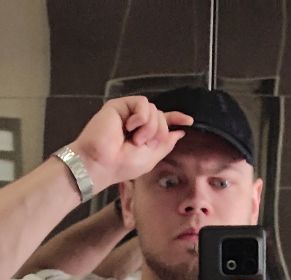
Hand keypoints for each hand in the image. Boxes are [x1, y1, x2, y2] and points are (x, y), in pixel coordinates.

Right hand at [72, 97, 192, 191]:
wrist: (101, 163)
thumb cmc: (122, 165)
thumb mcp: (150, 158)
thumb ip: (165, 145)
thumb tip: (179, 133)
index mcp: (144, 135)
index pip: (162, 122)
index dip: (176, 119)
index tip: (189, 121)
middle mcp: (137, 122)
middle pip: (161, 117)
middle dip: (158, 132)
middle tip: (142, 144)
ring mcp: (128, 113)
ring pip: (154, 110)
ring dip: (149, 128)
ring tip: (134, 139)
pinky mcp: (120, 105)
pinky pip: (143, 103)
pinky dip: (141, 117)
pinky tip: (130, 126)